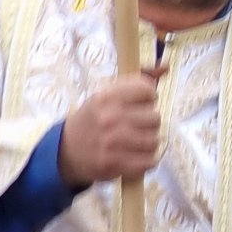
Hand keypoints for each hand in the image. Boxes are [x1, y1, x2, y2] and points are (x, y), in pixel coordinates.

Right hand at [58, 68, 165, 188]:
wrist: (65, 151)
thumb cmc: (94, 118)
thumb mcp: (109, 94)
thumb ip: (139, 79)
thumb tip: (166, 66)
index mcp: (107, 96)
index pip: (148, 90)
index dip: (147, 98)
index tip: (137, 104)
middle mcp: (109, 117)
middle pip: (155, 117)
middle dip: (148, 123)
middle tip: (133, 126)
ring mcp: (111, 142)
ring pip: (154, 140)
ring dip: (148, 142)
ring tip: (134, 141)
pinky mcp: (113, 164)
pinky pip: (149, 161)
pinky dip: (146, 160)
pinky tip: (134, 156)